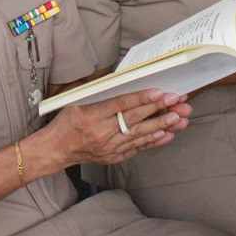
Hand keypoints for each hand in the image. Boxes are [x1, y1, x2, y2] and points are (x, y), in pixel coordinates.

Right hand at [46, 89, 191, 165]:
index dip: (141, 99)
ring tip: (179, 119)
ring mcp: (108, 147)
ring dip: (161, 126)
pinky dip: (152, 141)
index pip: (120, 105)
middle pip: (134, 120)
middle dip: (158, 110)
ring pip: (139, 135)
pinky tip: (166, 134)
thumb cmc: (66, 122)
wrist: (56, 149)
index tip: (159, 93)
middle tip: (177, 101)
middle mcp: (101, 133)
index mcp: (90, 115)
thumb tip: (121, 79)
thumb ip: (97, 91)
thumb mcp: (75, 100)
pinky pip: (136, 148)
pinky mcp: (113, 157)